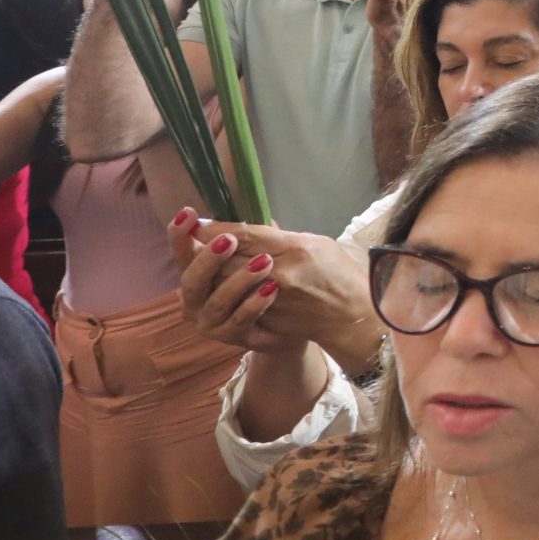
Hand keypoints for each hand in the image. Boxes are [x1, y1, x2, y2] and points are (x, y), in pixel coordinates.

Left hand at [168, 207, 374, 360]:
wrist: (353, 317)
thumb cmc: (338, 273)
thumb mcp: (316, 243)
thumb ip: (279, 237)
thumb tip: (245, 229)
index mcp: (295, 249)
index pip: (245, 234)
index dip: (216, 227)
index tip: (197, 219)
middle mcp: (280, 275)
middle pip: (228, 257)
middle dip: (204, 245)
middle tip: (185, 232)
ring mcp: (271, 300)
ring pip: (226, 281)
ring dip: (208, 268)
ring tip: (195, 255)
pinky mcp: (266, 320)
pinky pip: (234, 302)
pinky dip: (220, 290)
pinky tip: (211, 281)